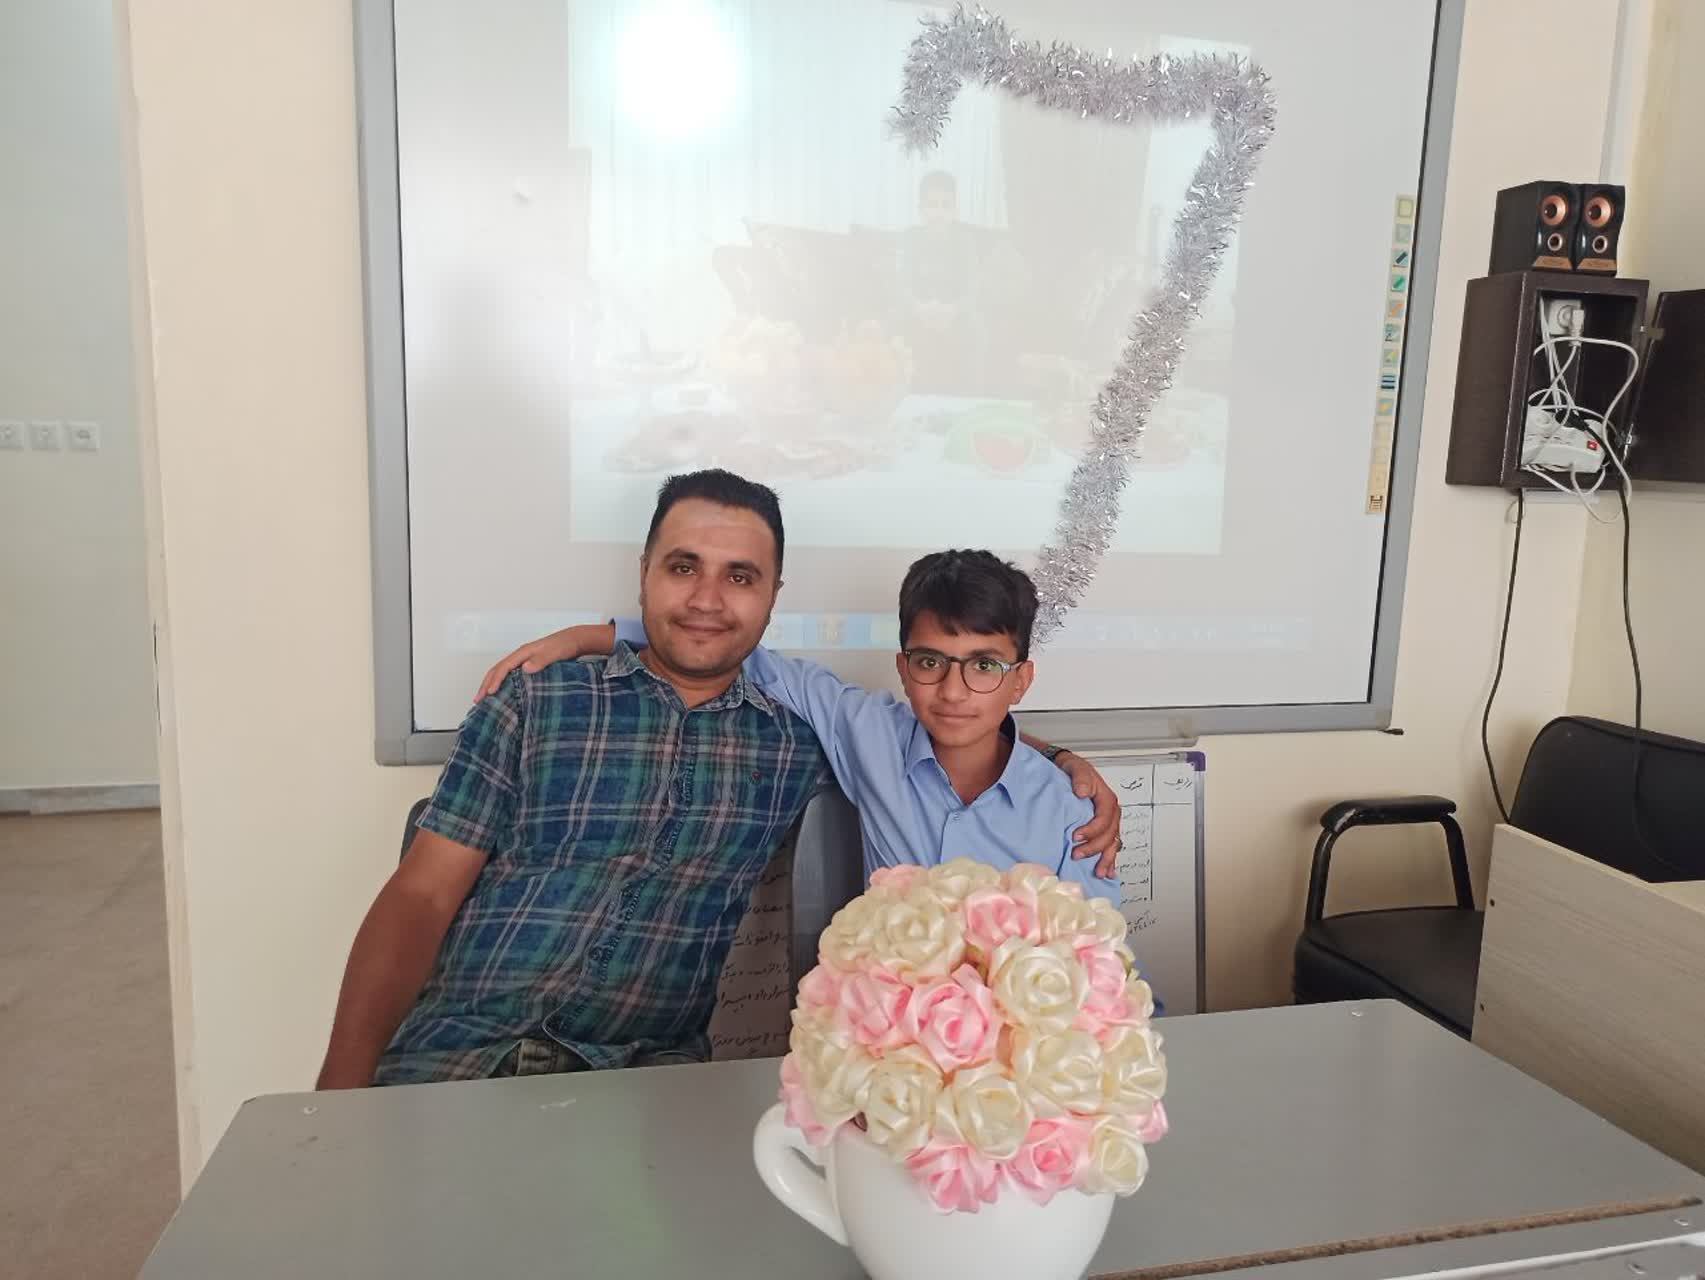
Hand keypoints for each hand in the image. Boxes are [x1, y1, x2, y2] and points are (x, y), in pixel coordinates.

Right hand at [475, 627, 594, 699]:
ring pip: (501, 672)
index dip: (495, 680)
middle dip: (485, 684)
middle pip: (497, 669)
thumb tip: (525, 668)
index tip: (489, 693)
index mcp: (523, 652)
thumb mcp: (554, 653)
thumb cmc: (564, 646)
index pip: (504, 667)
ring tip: (483, 698)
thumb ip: (541, 660)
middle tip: (477, 699)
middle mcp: (520, 656)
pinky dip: (501, 683)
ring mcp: (523, 660)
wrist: (573, 640)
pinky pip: (509, 675)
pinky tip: (501, 693)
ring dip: (490, 684)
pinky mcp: (527, 665)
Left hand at [1059, 753, 1120, 879]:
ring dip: (1105, 859)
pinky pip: (1110, 845)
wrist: (1067, 770)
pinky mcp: (1101, 828)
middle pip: (1109, 835)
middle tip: (1077, 855)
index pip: (1104, 819)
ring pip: (1112, 844)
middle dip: (1095, 848)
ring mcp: (1107, 822)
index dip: (1092, 830)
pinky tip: (1108, 870)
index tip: (1075, 836)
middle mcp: (1110, 812)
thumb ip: (1081, 779)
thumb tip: (1083, 792)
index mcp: (1106, 799)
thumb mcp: (1076, 768)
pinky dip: (1110, 859)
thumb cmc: (1072, 769)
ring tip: (1099, 872)